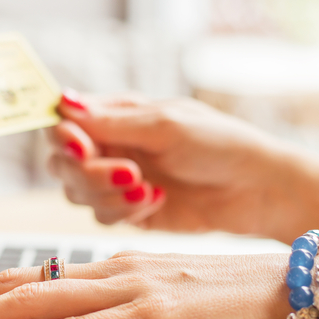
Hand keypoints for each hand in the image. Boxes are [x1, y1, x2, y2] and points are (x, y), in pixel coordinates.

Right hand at [49, 90, 296, 238]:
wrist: (255, 189)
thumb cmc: (219, 143)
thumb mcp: (164, 125)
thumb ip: (110, 120)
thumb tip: (62, 102)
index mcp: (115, 115)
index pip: (64, 122)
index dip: (63, 136)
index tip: (82, 147)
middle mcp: (109, 146)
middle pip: (62, 162)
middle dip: (87, 172)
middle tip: (127, 172)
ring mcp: (116, 180)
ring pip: (76, 193)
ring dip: (107, 193)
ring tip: (147, 188)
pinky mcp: (128, 211)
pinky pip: (101, 216)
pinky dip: (124, 211)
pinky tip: (158, 200)